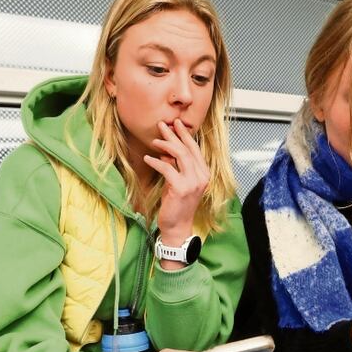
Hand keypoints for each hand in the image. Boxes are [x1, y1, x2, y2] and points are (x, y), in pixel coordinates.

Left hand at [144, 119, 209, 252]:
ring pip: (180, 155)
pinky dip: (156, 161)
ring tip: (154, 141)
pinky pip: (167, 168)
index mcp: (204, 174)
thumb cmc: (177, 206)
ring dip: (166, 145)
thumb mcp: (178, 183)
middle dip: (174, 135)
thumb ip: (176, 168)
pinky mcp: (181, 188)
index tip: (177, 124)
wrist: (177, 227)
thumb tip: (167, 153)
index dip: (185, 135)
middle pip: (187, 149)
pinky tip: (148, 158)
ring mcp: (193, 182)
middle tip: (163, 125)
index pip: (195, 149)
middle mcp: (201, 176)